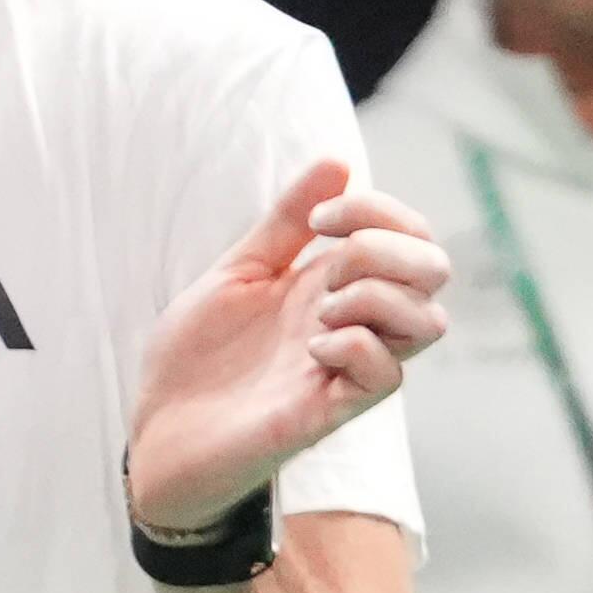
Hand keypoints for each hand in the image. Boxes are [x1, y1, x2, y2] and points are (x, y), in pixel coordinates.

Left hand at [129, 162, 448, 534]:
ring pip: (428, 323)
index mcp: (333, 286)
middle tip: (328, 262)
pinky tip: (311, 349)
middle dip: (388, 247)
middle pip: (435, 272)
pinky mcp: (327, 412)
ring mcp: (345, 369)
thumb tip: (338, 162)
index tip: (320, 219)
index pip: (410, 236)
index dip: (380, 210)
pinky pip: (386, 376)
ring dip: (379, 296)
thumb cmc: (197, 358)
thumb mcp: (237, 272)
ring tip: (320, 311)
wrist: (156, 430)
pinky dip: (357, 346)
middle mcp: (351, 324)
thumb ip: (286, 223)